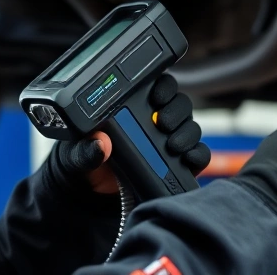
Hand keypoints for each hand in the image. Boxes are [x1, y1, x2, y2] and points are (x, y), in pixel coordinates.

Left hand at [52, 74, 211, 193]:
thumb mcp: (77, 155)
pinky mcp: (180, 162)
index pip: (157, 86)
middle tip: (161, 122)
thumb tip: (100, 144)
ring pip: (191, 126)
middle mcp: (156, 118)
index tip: (156, 96)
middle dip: (175, 111)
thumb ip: (85, 150)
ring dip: (186, 133)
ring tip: (171, 144)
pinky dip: (198, 155)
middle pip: (180, 104)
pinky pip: (199, 154)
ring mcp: (170, 139)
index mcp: (132, 105)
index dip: (162, 86)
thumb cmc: (86, 160)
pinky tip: (187, 158)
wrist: (93, 190)